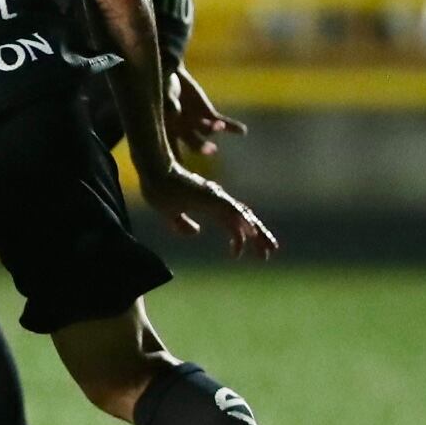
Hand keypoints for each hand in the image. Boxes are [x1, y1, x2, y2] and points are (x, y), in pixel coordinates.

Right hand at [140, 164, 278, 259]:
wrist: (153, 172)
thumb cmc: (158, 189)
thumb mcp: (168, 213)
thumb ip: (180, 223)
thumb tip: (196, 232)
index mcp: (210, 204)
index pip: (233, 221)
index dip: (244, 235)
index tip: (247, 252)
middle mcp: (217, 200)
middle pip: (244, 219)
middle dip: (259, 236)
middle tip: (272, 251)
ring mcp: (216, 197)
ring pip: (243, 217)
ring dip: (257, 233)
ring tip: (269, 249)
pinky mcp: (211, 196)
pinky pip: (231, 211)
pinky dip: (242, 222)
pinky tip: (252, 232)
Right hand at [167, 66, 245, 158]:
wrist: (174, 73)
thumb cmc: (163, 85)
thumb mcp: (164, 92)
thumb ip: (169, 103)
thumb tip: (175, 112)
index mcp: (168, 129)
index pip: (171, 149)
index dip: (177, 160)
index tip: (184, 166)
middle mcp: (183, 131)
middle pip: (193, 144)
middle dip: (201, 148)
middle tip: (211, 149)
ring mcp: (197, 124)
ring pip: (208, 132)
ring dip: (214, 128)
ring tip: (220, 125)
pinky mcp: (209, 115)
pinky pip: (222, 124)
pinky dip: (232, 127)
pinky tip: (242, 131)